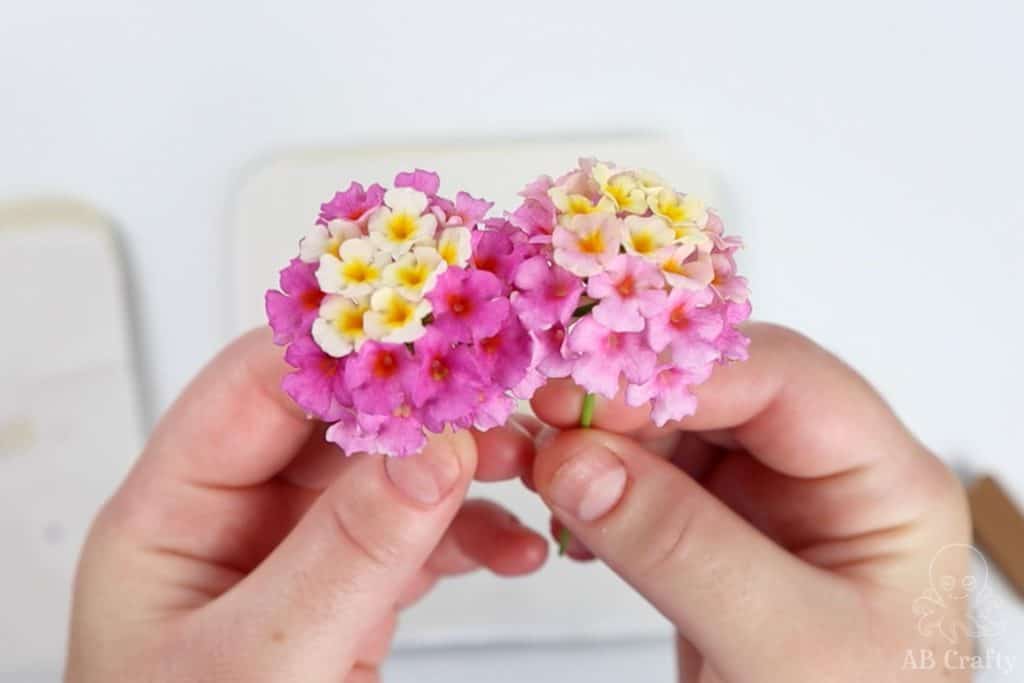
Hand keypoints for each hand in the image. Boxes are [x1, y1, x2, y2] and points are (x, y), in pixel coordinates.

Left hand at [66, 329, 547, 682]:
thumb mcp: (264, 661)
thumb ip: (347, 553)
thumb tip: (433, 448)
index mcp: (170, 515)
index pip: (254, 387)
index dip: (342, 349)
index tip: (430, 333)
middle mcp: (234, 522)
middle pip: (335, 423)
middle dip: (424, 408)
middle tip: (501, 398)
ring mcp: (297, 559)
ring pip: (388, 477)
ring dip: (464, 468)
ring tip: (529, 467)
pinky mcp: (346, 598)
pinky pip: (416, 542)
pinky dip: (473, 537)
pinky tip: (517, 547)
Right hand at [528, 323, 970, 681]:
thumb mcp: (779, 643)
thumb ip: (681, 549)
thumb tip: (575, 460)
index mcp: (884, 481)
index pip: (783, 380)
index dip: (680, 373)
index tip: (584, 395)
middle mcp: (825, 473)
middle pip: (720, 394)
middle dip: (631, 404)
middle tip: (549, 425)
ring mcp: (767, 502)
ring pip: (673, 430)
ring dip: (603, 443)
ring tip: (544, 471)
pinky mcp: (716, 535)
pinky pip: (648, 480)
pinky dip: (600, 487)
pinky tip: (570, 515)